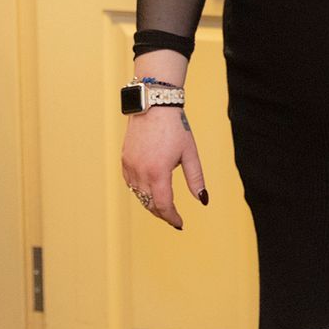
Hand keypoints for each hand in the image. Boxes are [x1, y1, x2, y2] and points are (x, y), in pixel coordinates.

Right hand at [121, 105, 207, 229]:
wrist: (154, 105)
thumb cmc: (175, 127)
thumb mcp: (190, 154)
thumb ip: (196, 179)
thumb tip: (203, 200)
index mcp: (158, 172)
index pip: (163, 205)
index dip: (172, 217)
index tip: (180, 224)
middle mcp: (141, 172)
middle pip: (149, 204)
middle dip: (162, 213)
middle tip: (173, 218)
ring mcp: (130, 166)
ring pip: (138, 195)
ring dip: (150, 203)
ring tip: (163, 206)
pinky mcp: (124, 160)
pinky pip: (130, 183)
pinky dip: (139, 191)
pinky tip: (149, 191)